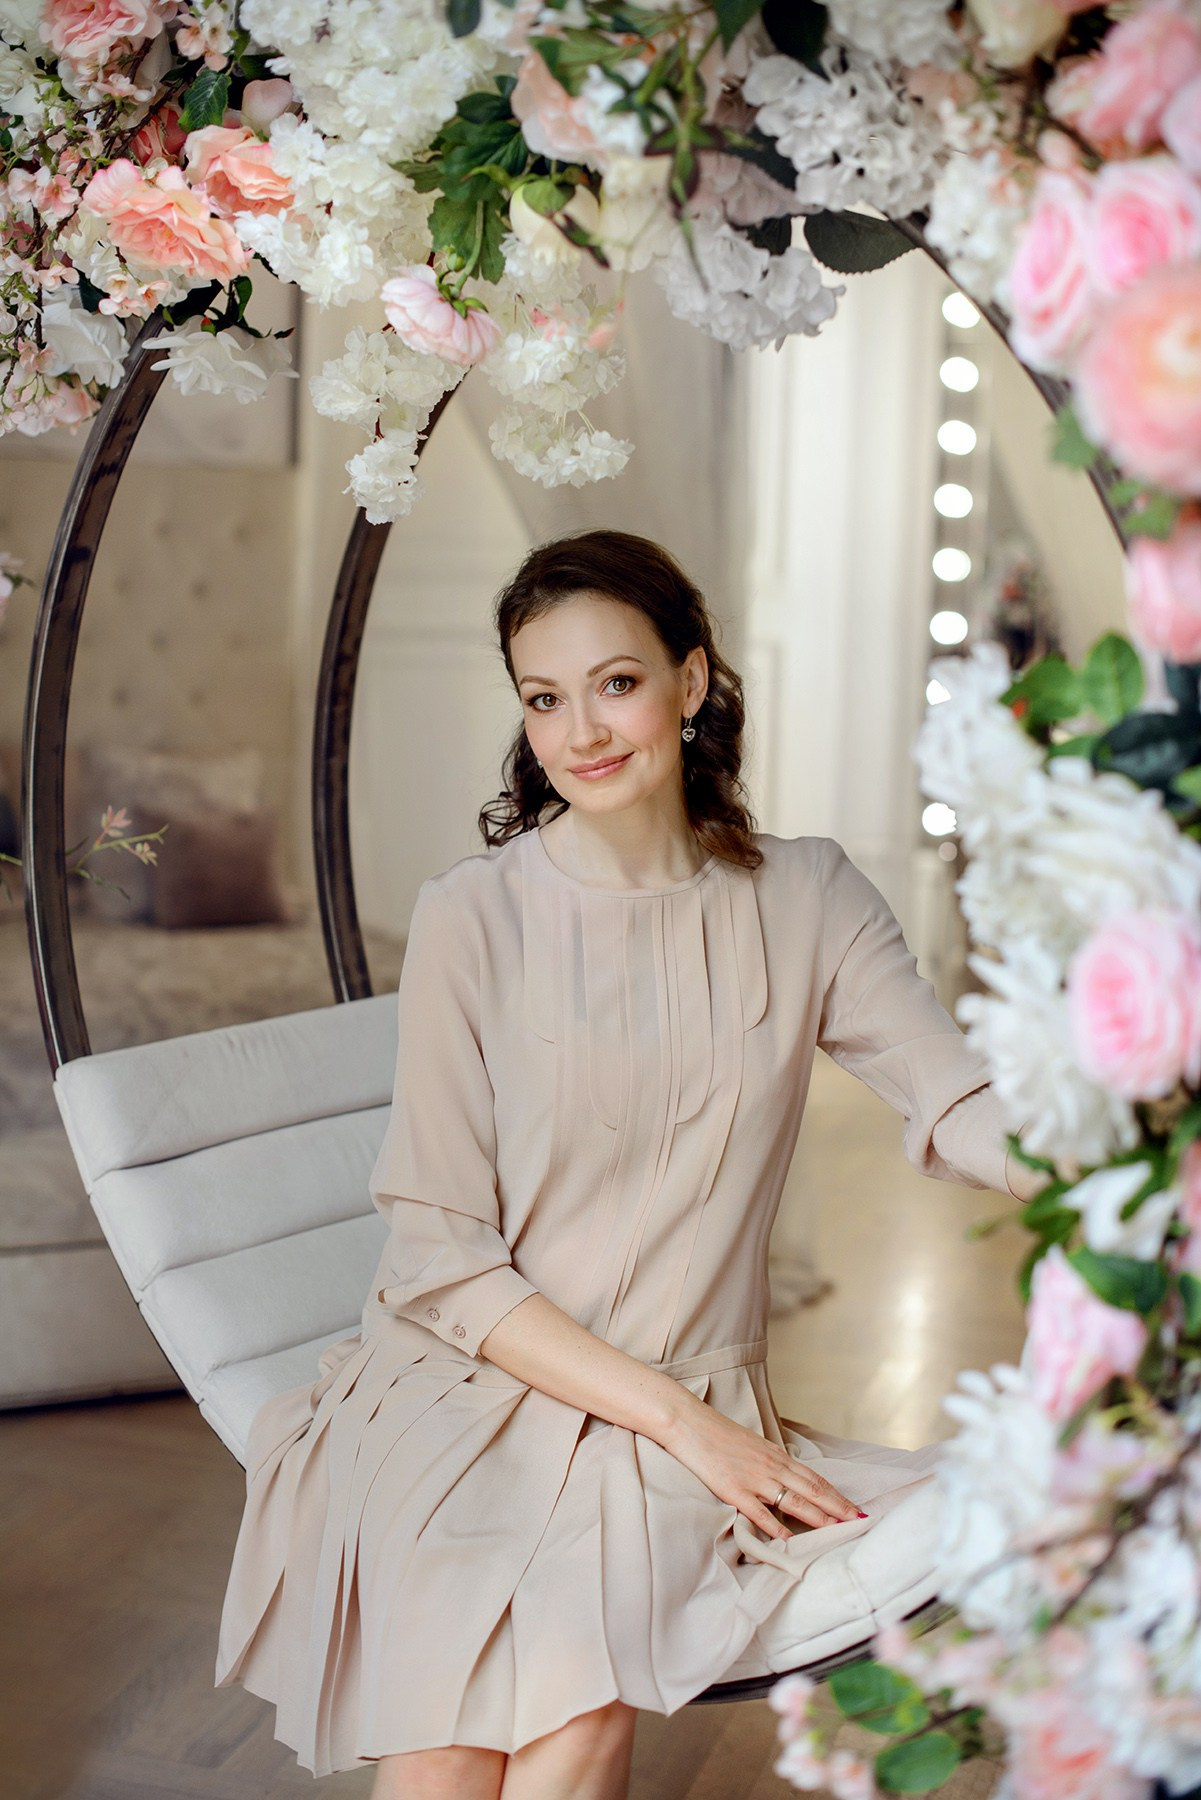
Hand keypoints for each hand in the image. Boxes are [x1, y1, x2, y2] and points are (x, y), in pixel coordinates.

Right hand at [661, 1393, 864, 1540]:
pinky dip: (777, 1528)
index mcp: (775, 1456)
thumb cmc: (717, 1433)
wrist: (688, 1421)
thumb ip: (769, 1463)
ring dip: (819, 1518)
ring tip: (839, 1531)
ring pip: (794, 1501)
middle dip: (839, 1508)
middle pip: (812, 1490)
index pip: (815, 1479)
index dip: (837, 1495)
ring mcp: (753, 1479)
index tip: (856, 1509)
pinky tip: (790, 1541)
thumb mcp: (750, 1445)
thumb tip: (784, 1479)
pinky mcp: (734, 1490)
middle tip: (860, 1522)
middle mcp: (771, 1466)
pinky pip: (760, 1512)